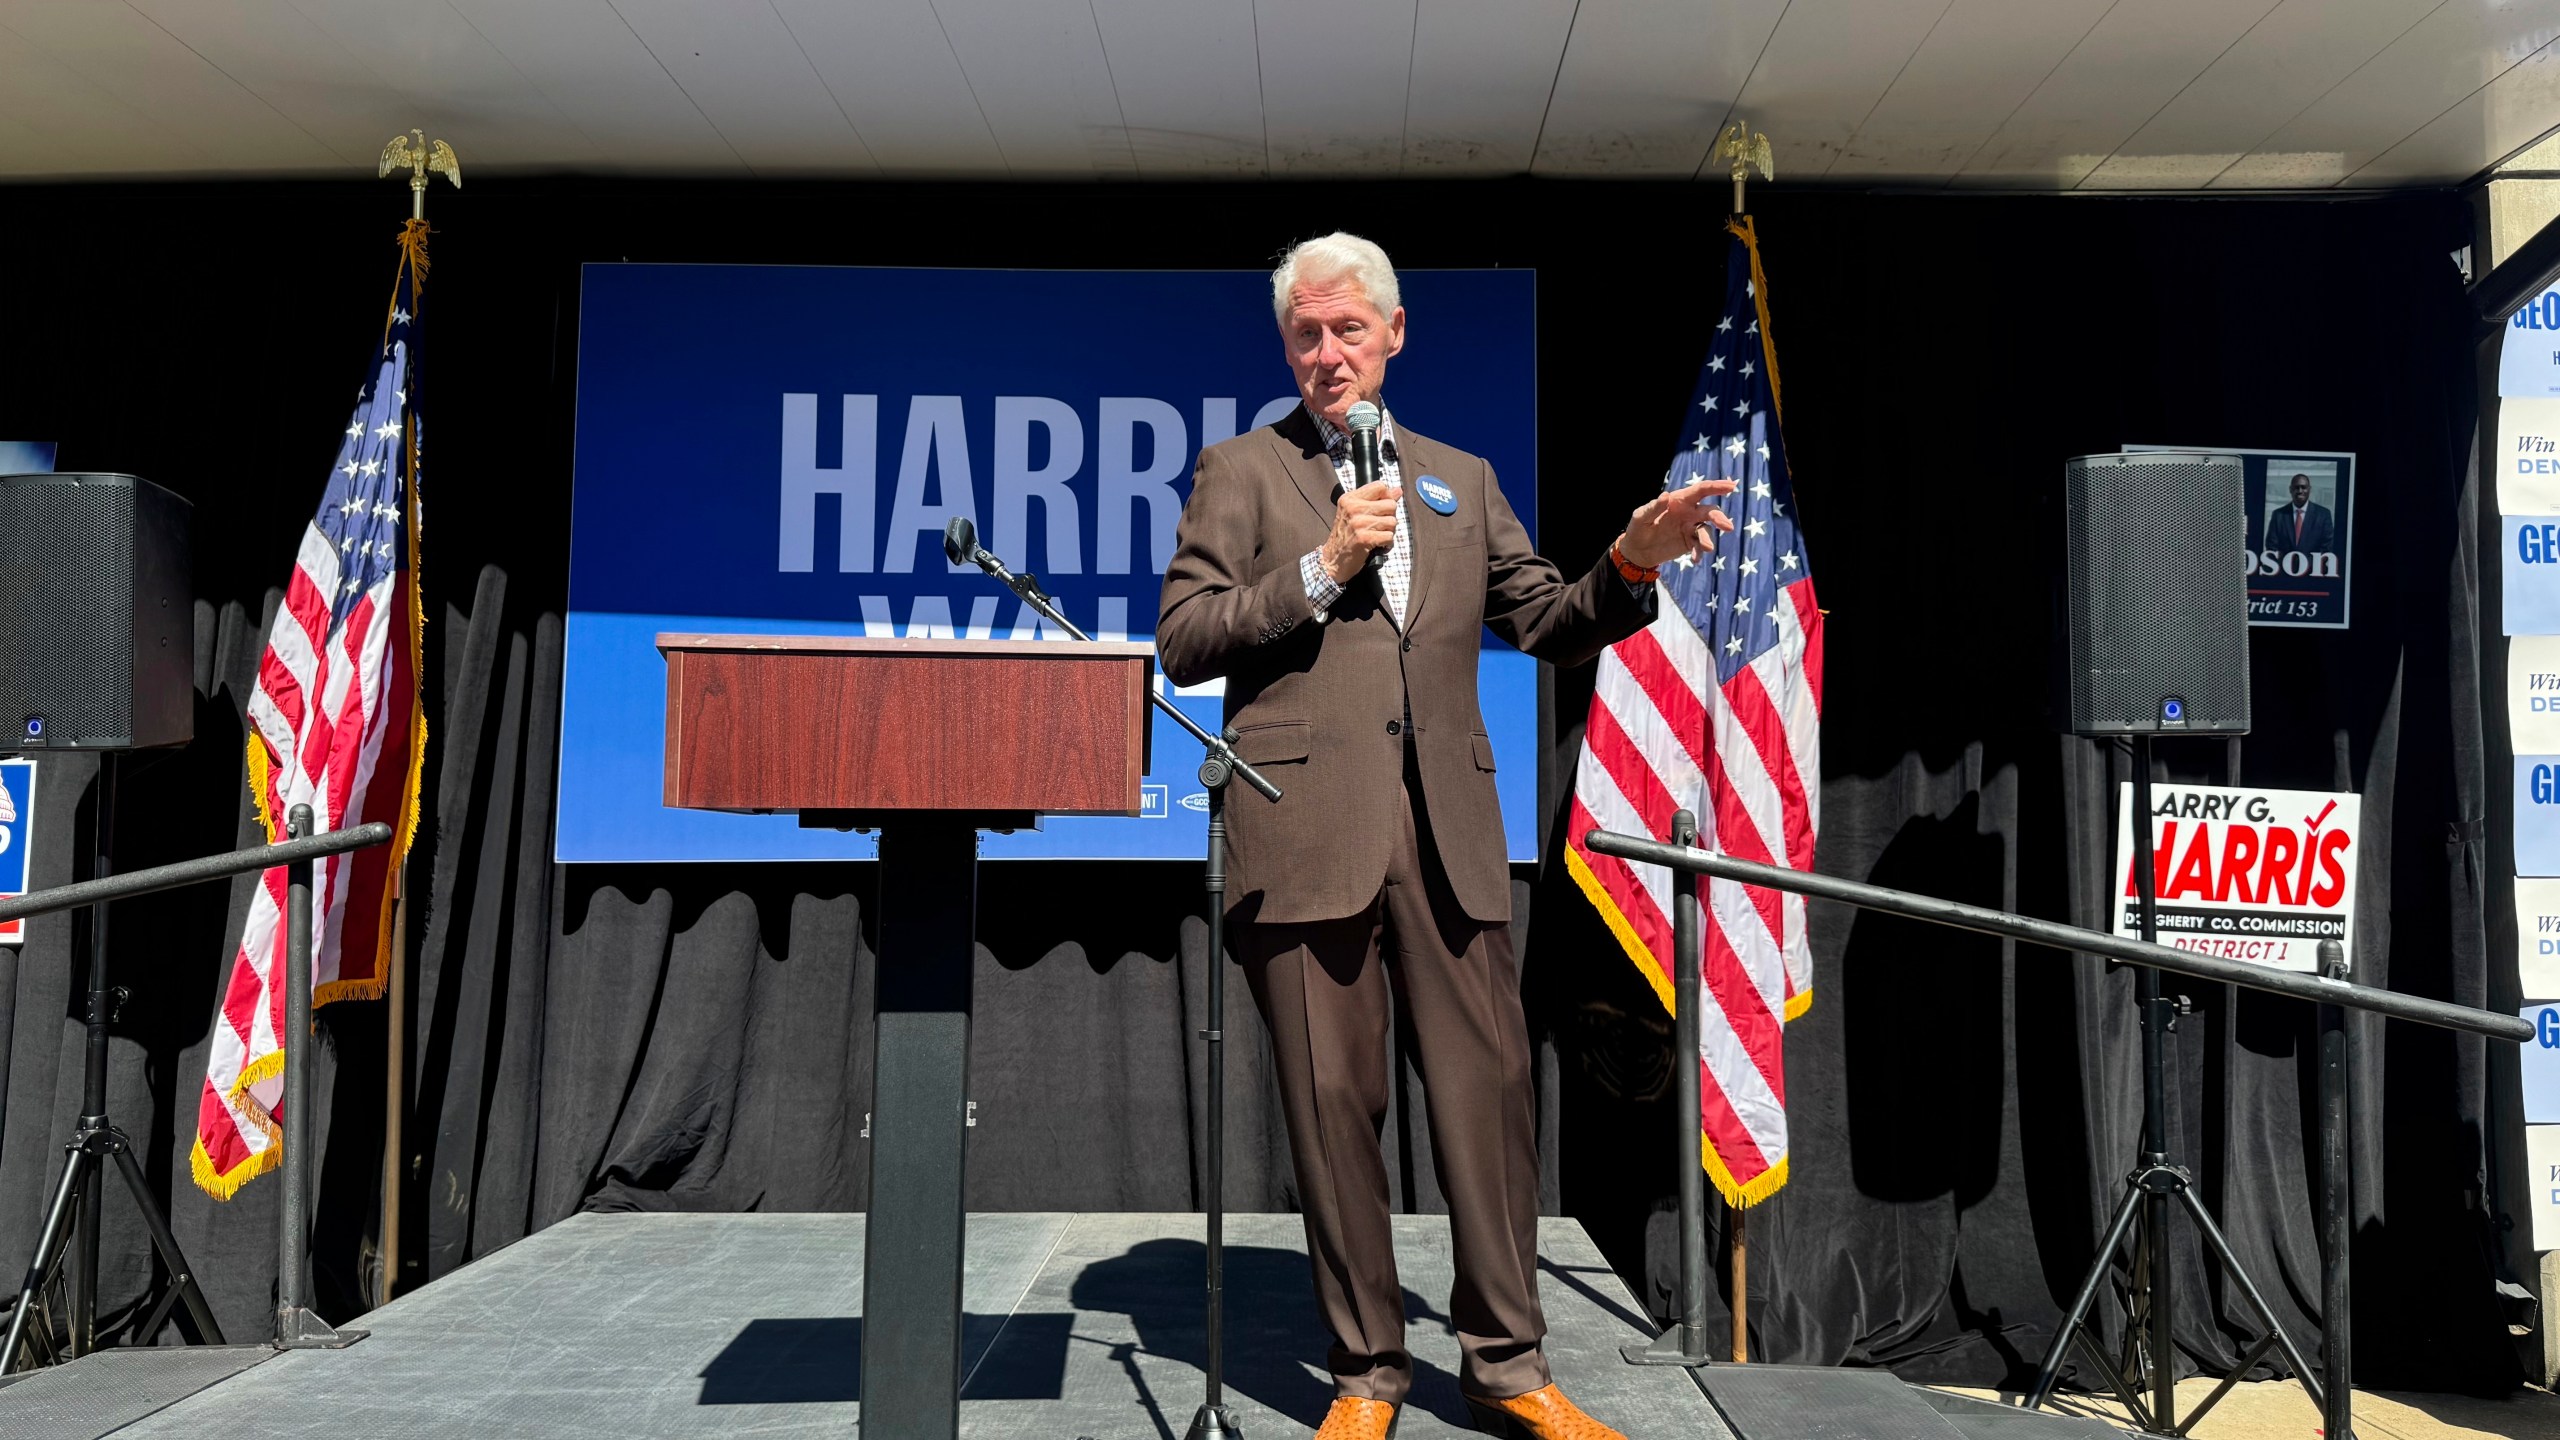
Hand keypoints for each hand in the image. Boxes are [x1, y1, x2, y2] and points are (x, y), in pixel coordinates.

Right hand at [1321, 480, 1399, 582]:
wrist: (1332, 559)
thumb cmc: (1346, 536)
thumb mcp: (1355, 513)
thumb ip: (1376, 500)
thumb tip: (1398, 490)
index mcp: (1350, 498)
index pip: (1380, 486)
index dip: (1387, 497)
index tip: (1381, 509)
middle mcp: (1353, 508)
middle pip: (1390, 504)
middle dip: (1390, 517)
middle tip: (1379, 526)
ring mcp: (1358, 523)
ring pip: (1392, 522)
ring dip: (1389, 532)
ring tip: (1377, 536)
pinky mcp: (1364, 538)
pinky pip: (1389, 537)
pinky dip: (1387, 544)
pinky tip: (1378, 545)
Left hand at [1615, 478, 1738, 569]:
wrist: (1638, 551)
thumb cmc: (1638, 528)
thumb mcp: (1640, 517)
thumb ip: (1653, 507)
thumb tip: (1666, 496)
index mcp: (1679, 500)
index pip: (1701, 490)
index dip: (1716, 486)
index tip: (1731, 486)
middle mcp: (1689, 512)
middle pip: (1710, 512)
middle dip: (1719, 518)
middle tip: (1727, 527)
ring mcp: (1691, 527)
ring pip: (1706, 530)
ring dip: (1708, 538)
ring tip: (1706, 548)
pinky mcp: (1690, 542)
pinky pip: (1700, 546)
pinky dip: (1699, 552)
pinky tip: (1695, 559)